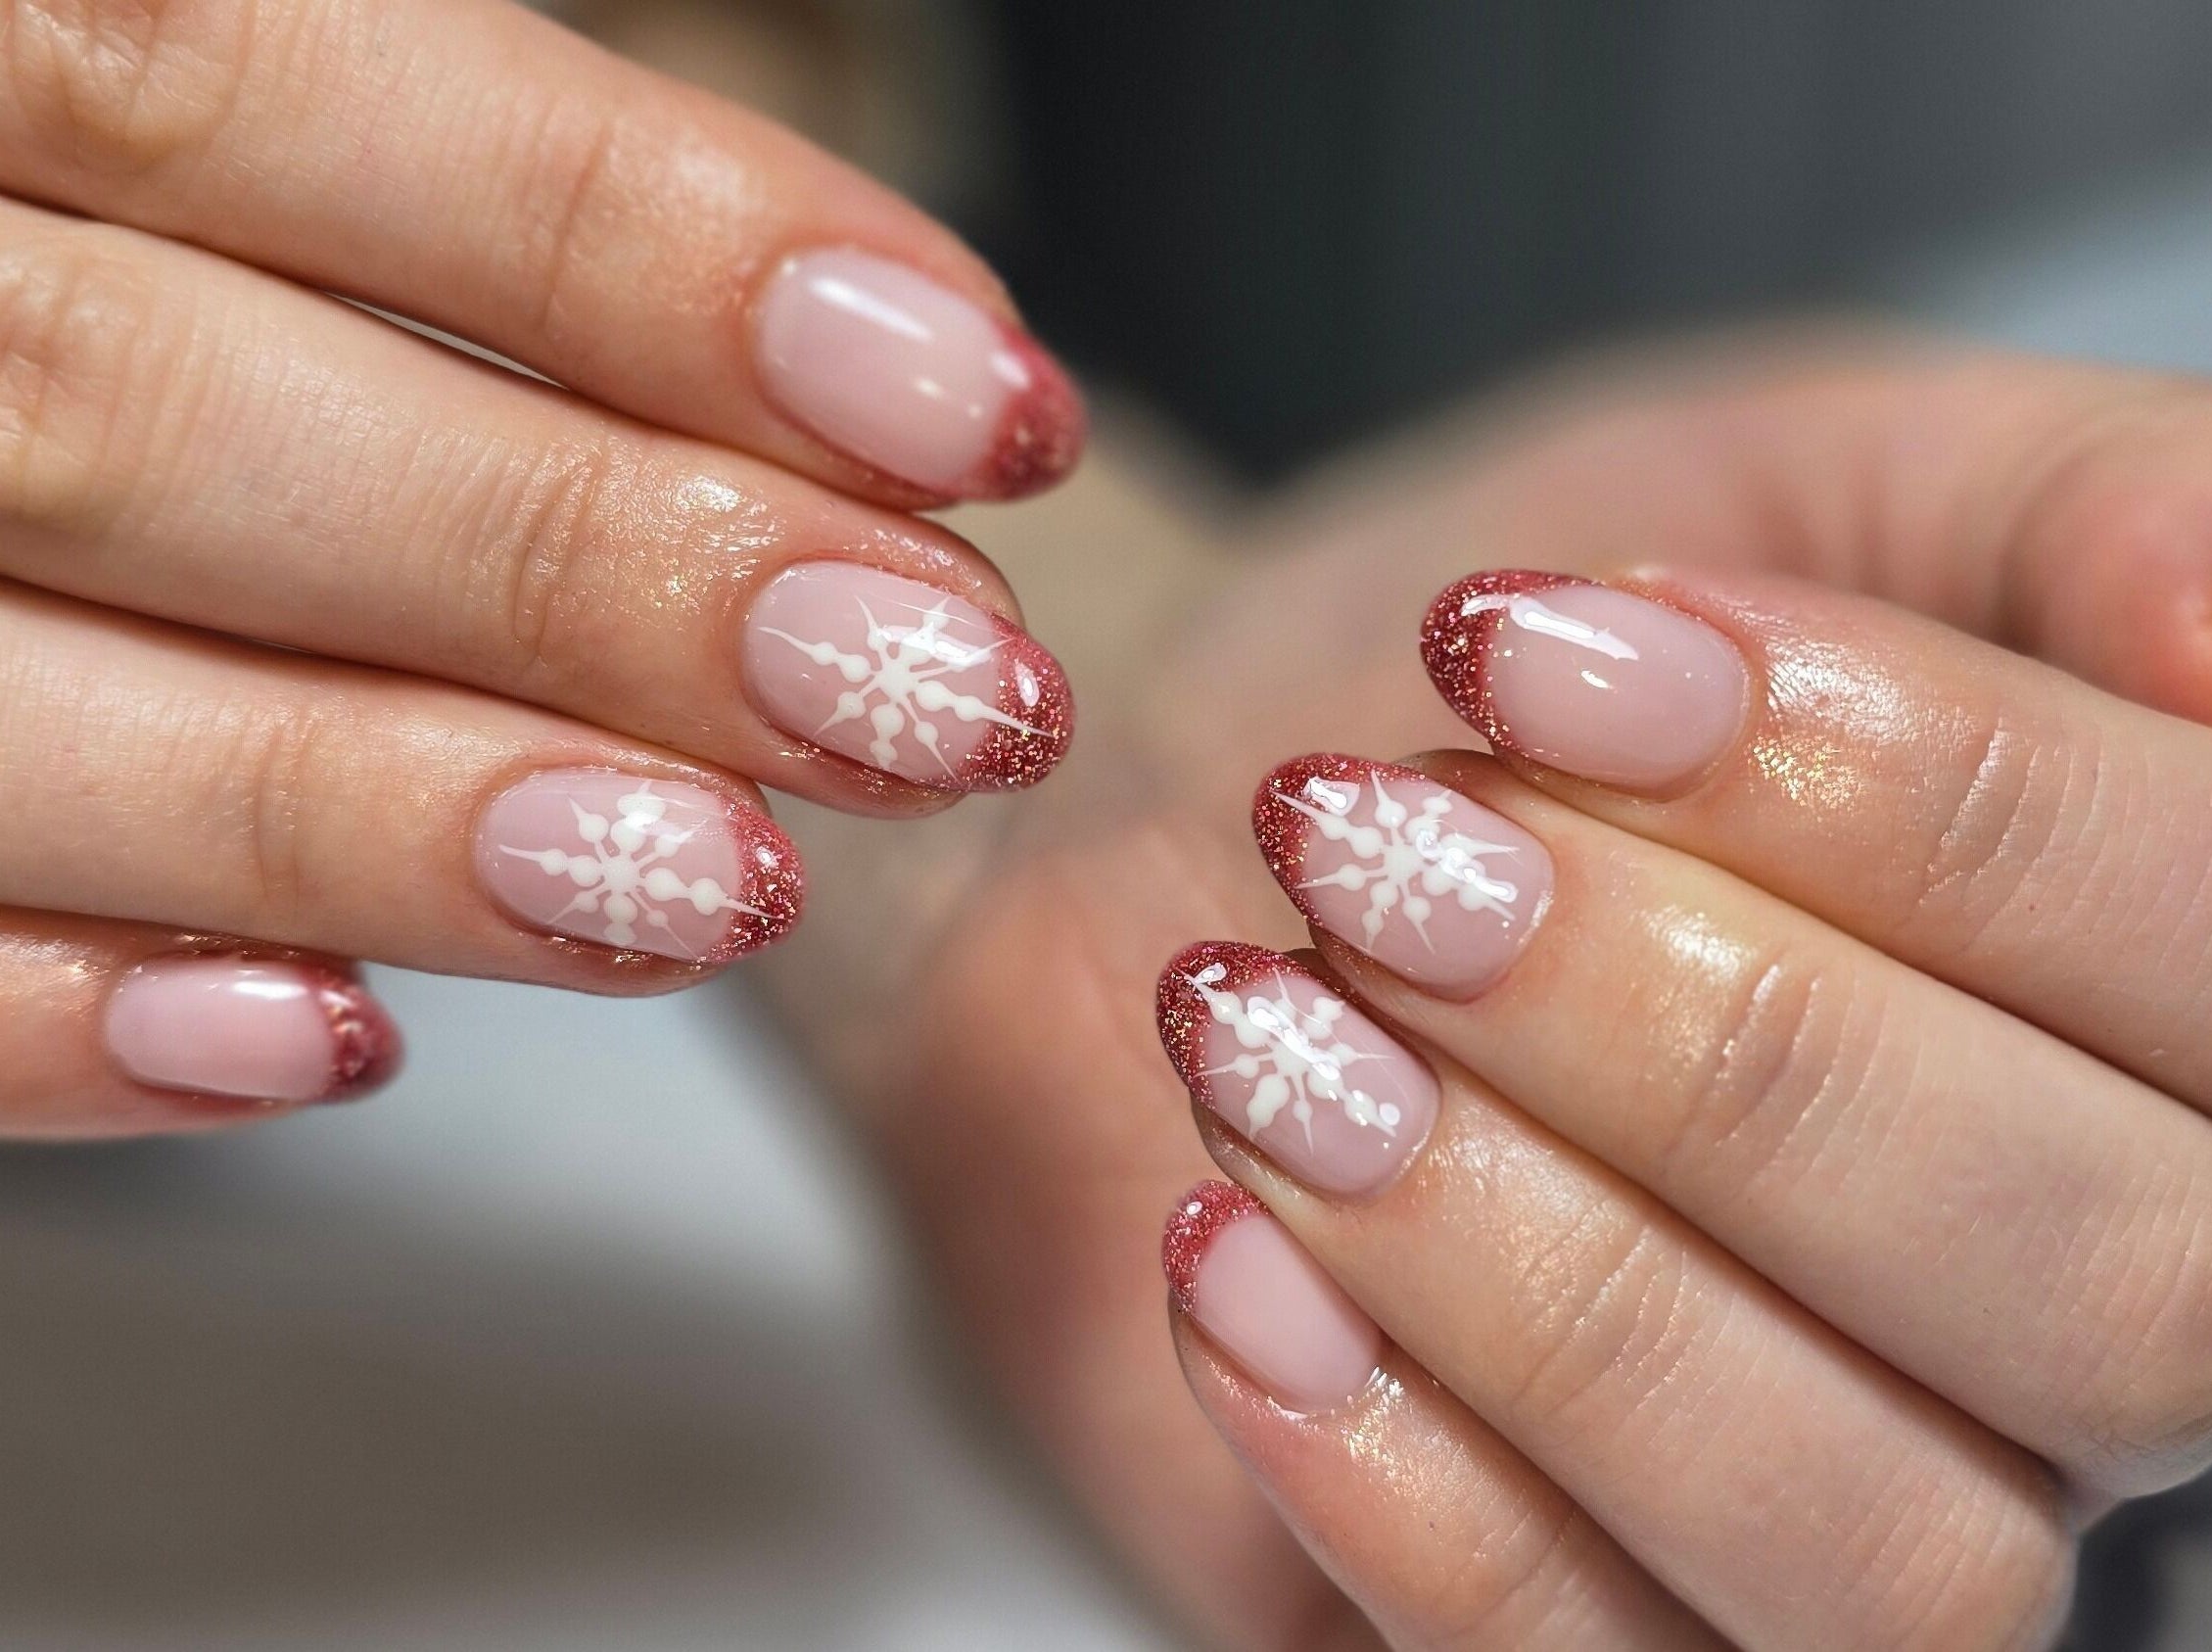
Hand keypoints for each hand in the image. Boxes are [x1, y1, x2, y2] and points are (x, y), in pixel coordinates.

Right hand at [0, 0, 1081, 1132]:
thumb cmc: (51, 207)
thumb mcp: (175, 82)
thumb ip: (429, 194)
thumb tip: (848, 367)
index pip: (241, 67)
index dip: (635, 246)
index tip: (976, 405)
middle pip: (148, 413)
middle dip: (581, 569)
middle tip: (929, 690)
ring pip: (2, 700)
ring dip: (385, 815)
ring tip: (717, 881)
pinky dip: (74, 1016)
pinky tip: (334, 1045)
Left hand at [781, 347, 2211, 1648]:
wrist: (1201, 805)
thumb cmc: (1505, 661)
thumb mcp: (1797, 474)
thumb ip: (2083, 510)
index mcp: (2193, 997)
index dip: (1941, 802)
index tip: (1546, 649)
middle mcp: (2083, 1293)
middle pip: (2120, 1289)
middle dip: (1713, 1040)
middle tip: (1377, 849)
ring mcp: (1851, 1495)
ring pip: (1886, 1547)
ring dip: (1538, 1266)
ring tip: (1262, 1028)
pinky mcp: (1591, 1621)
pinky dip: (1390, 1464)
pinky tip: (1223, 1241)